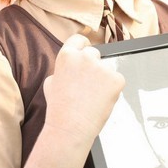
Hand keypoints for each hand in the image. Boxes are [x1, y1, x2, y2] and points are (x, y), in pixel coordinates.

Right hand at [43, 33, 124, 147]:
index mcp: (67, 55)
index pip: (79, 40)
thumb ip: (62, 69)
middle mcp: (86, 57)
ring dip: (102, 78)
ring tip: (92, 97)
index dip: (82, 46)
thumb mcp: (51, 83)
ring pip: (106, 68)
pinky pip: (116, 80)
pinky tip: (101, 101)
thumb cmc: (59, 109)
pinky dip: (112, 89)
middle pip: (94, 53)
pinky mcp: (117, 79)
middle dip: (92, 66)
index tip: (84, 52)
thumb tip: (70, 66)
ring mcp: (103, 67)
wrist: (70, 128)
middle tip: (86, 85)